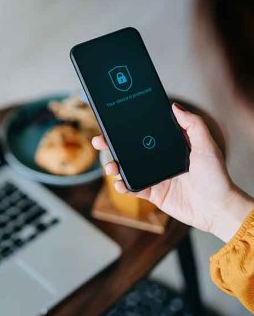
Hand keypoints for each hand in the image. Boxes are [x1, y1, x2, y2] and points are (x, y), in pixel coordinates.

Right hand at [92, 103, 253, 241]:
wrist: (216, 208)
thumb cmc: (215, 176)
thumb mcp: (206, 145)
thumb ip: (192, 124)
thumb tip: (174, 107)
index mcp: (168, 147)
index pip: (143, 135)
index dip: (128, 129)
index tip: (114, 122)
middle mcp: (158, 161)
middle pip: (129, 151)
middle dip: (111, 146)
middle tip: (99, 141)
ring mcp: (154, 177)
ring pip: (127, 169)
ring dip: (114, 166)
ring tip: (110, 166)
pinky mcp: (152, 194)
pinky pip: (133, 188)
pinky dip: (123, 186)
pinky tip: (119, 184)